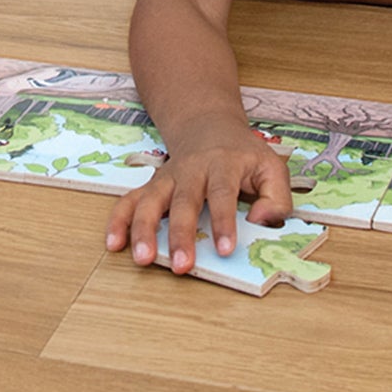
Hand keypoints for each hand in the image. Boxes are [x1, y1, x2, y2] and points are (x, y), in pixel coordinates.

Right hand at [105, 126, 292, 274]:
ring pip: (150, 200)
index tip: (224, 249)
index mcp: (223, 165)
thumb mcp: (272, 167)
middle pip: (183, 201)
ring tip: (142, 258)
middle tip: (181, 265)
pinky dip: (119, 221)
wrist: (208, 126)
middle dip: (180, 234)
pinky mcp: (152, 186)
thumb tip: (260, 222)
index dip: (224, 222)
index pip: (222, 193)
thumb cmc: (243, 155)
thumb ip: (277, 197)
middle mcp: (191, 170)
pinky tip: (114, 242)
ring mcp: (167, 178)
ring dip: (143, 229)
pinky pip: (130, 200)